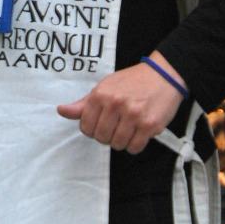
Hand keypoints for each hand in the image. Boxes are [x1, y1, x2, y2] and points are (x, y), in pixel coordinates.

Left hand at [56, 55, 184, 153]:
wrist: (163, 75)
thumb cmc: (132, 82)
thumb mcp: (104, 87)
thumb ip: (84, 103)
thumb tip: (61, 110)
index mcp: (101, 94)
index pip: (86, 127)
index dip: (92, 129)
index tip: (100, 123)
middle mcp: (116, 104)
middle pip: (101, 138)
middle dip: (107, 136)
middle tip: (116, 125)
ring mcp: (133, 115)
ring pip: (117, 144)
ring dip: (121, 141)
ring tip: (128, 128)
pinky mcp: (149, 125)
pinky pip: (135, 147)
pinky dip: (135, 145)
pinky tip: (138, 133)